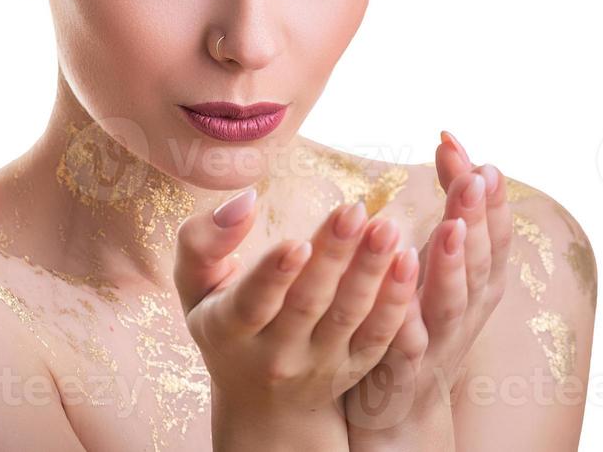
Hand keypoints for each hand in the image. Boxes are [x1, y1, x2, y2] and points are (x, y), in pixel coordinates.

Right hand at [174, 189, 420, 451]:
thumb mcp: (194, 287)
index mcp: (230, 330)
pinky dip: (396, 302)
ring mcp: (319, 366)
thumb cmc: (223, 322)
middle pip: (309, 304)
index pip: (253, 302)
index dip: (275, 275)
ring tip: (387, 229)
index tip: (298, 241)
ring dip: (372, 273)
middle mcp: (276, 355)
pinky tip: (408, 260)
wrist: (262, 401)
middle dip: (334, 257)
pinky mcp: (353, 370)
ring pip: (349, 318)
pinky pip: (379, 337)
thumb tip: (245, 200)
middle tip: (356, 211)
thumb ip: (201, 242)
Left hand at [344, 131, 513, 448]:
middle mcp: (466, 309)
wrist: (399, 405)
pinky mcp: (405, 370)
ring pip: (452, 302)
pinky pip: (406, 344)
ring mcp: (438, 341)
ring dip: (452, 264)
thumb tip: (452, 142)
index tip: (485, 162)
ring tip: (450, 227)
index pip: (496, 236)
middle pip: (479, 261)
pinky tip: (399, 293)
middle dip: (478, 218)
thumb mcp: (440, 259)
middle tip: (475, 179)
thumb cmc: (420, 317)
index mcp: (478, 282)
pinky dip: (406, 318)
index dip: (493, 200)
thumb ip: (449, 205)